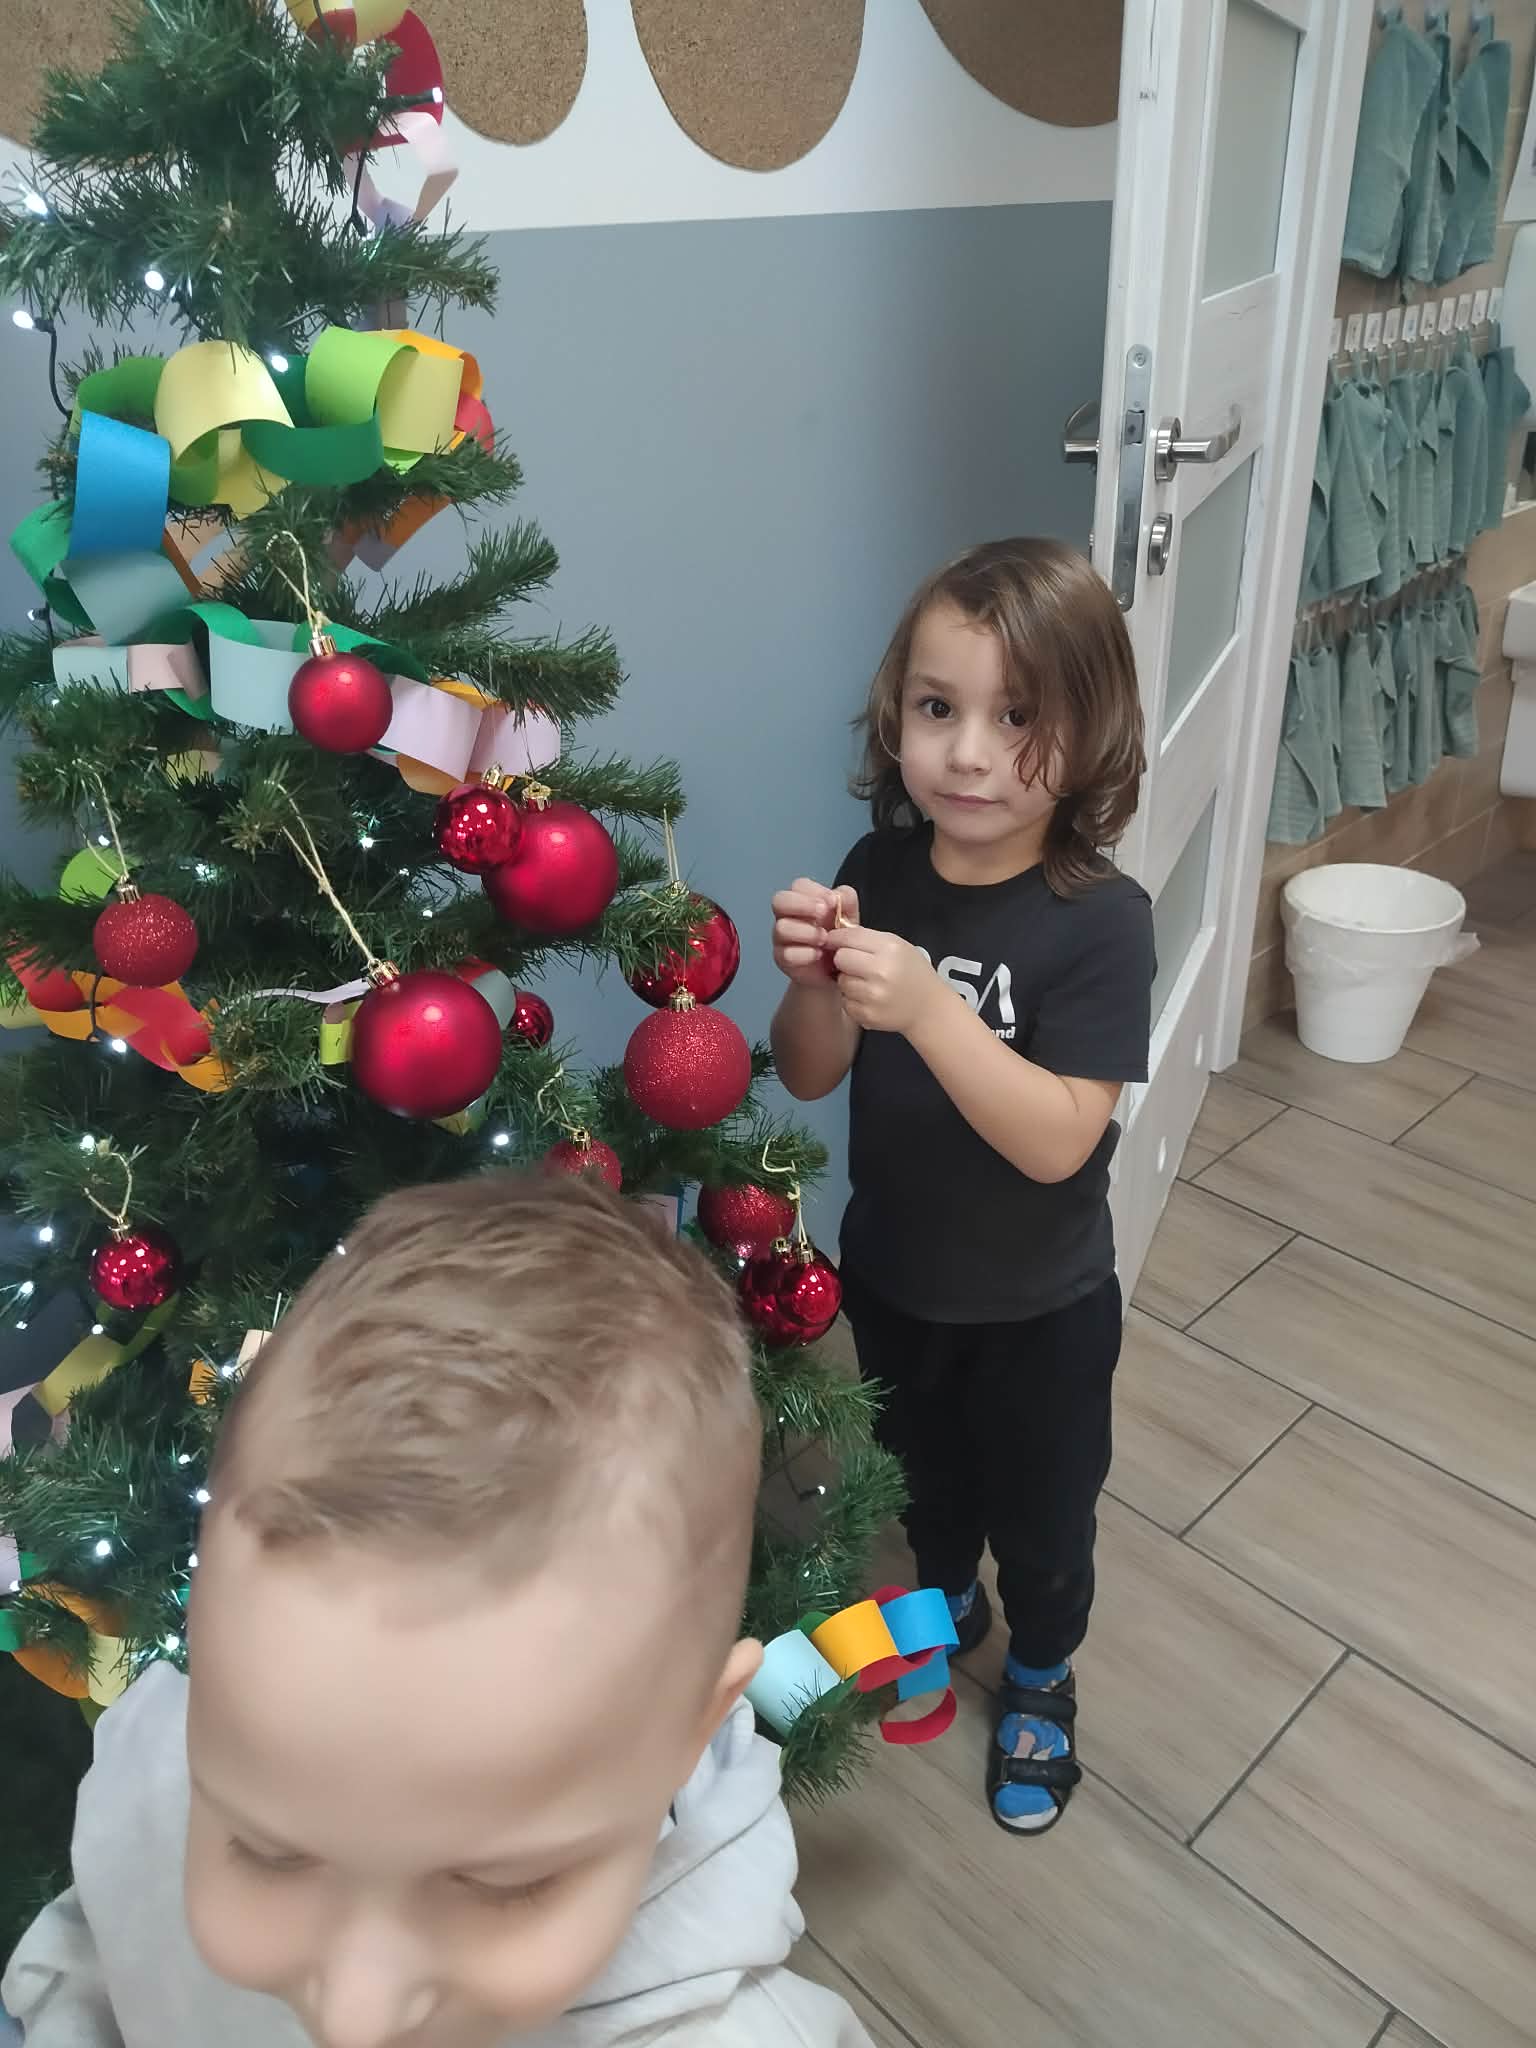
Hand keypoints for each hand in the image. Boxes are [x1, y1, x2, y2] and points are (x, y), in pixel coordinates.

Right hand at [772, 879, 858, 987]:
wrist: (837, 968)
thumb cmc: (838, 937)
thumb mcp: (848, 914)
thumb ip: (845, 899)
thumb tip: (836, 895)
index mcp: (802, 900)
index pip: (798, 886)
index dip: (814, 891)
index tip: (832, 902)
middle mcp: (788, 916)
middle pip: (779, 900)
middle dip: (802, 905)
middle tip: (823, 912)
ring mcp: (782, 938)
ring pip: (781, 927)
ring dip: (806, 931)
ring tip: (824, 938)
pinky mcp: (783, 959)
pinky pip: (786, 954)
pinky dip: (804, 953)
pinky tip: (818, 954)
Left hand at [826, 924, 941, 1035]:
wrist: (928, 1007)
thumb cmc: (913, 974)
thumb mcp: (898, 945)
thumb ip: (867, 937)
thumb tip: (836, 934)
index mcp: (889, 949)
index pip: (849, 937)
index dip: (837, 938)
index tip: (834, 940)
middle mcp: (881, 972)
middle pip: (840, 958)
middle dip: (845, 960)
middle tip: (858, 965)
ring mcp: (873, 996)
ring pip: (841, 981)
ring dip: (849, 981)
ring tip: (868, 983)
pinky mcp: (867, 1014)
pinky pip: (845, 1002)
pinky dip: (853, 1000)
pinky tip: (870, 998)